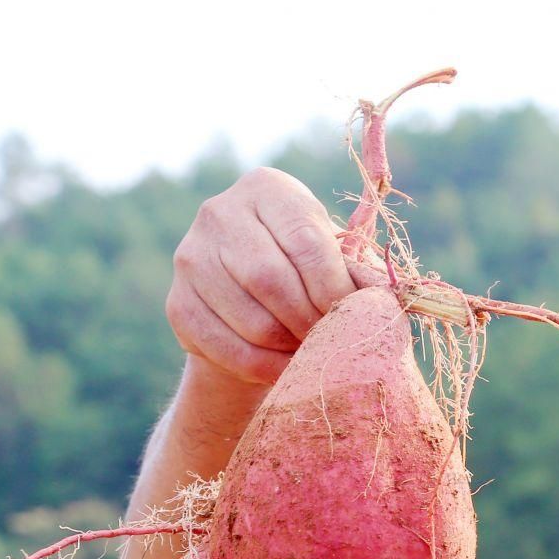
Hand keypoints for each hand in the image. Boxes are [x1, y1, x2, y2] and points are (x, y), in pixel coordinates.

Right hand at [167, 167, 357, 385]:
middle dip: (310, 320)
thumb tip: (381, 300)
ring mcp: (190, 256)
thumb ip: (359, 272)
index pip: (306, 241)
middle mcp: (219, 213)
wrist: (255, 298)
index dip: (334, 288)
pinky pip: (224, 346)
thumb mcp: (339, 257)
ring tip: (312, 351)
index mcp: (269, 189)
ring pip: (248, 318)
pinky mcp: (176, 303)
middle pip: (270, 279)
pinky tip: (286, 369)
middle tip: (332, 340)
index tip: (354, 316)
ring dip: (289, 346)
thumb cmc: (312, 272)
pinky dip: (263, 366)